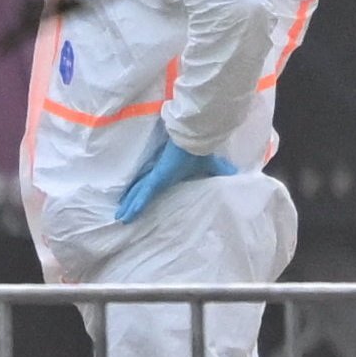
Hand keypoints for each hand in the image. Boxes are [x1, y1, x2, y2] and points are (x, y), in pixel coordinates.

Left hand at [115, 143, 236, 222]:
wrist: (199, 138)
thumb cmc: (203, 150)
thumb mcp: (213, 166)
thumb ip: (220, 172)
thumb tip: (235, 175)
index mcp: (170, 173)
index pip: (154, 185)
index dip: (145, 194)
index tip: (138, 203)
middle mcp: (161, 175)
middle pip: (142, 190)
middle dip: (132, 202)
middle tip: (123, 215)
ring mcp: (157, 176)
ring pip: (139, 194)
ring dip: (130, 206)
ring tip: (120, 218)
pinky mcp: (158, 177)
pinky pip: (145, 194)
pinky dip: (136, 204)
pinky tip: (126, 216)